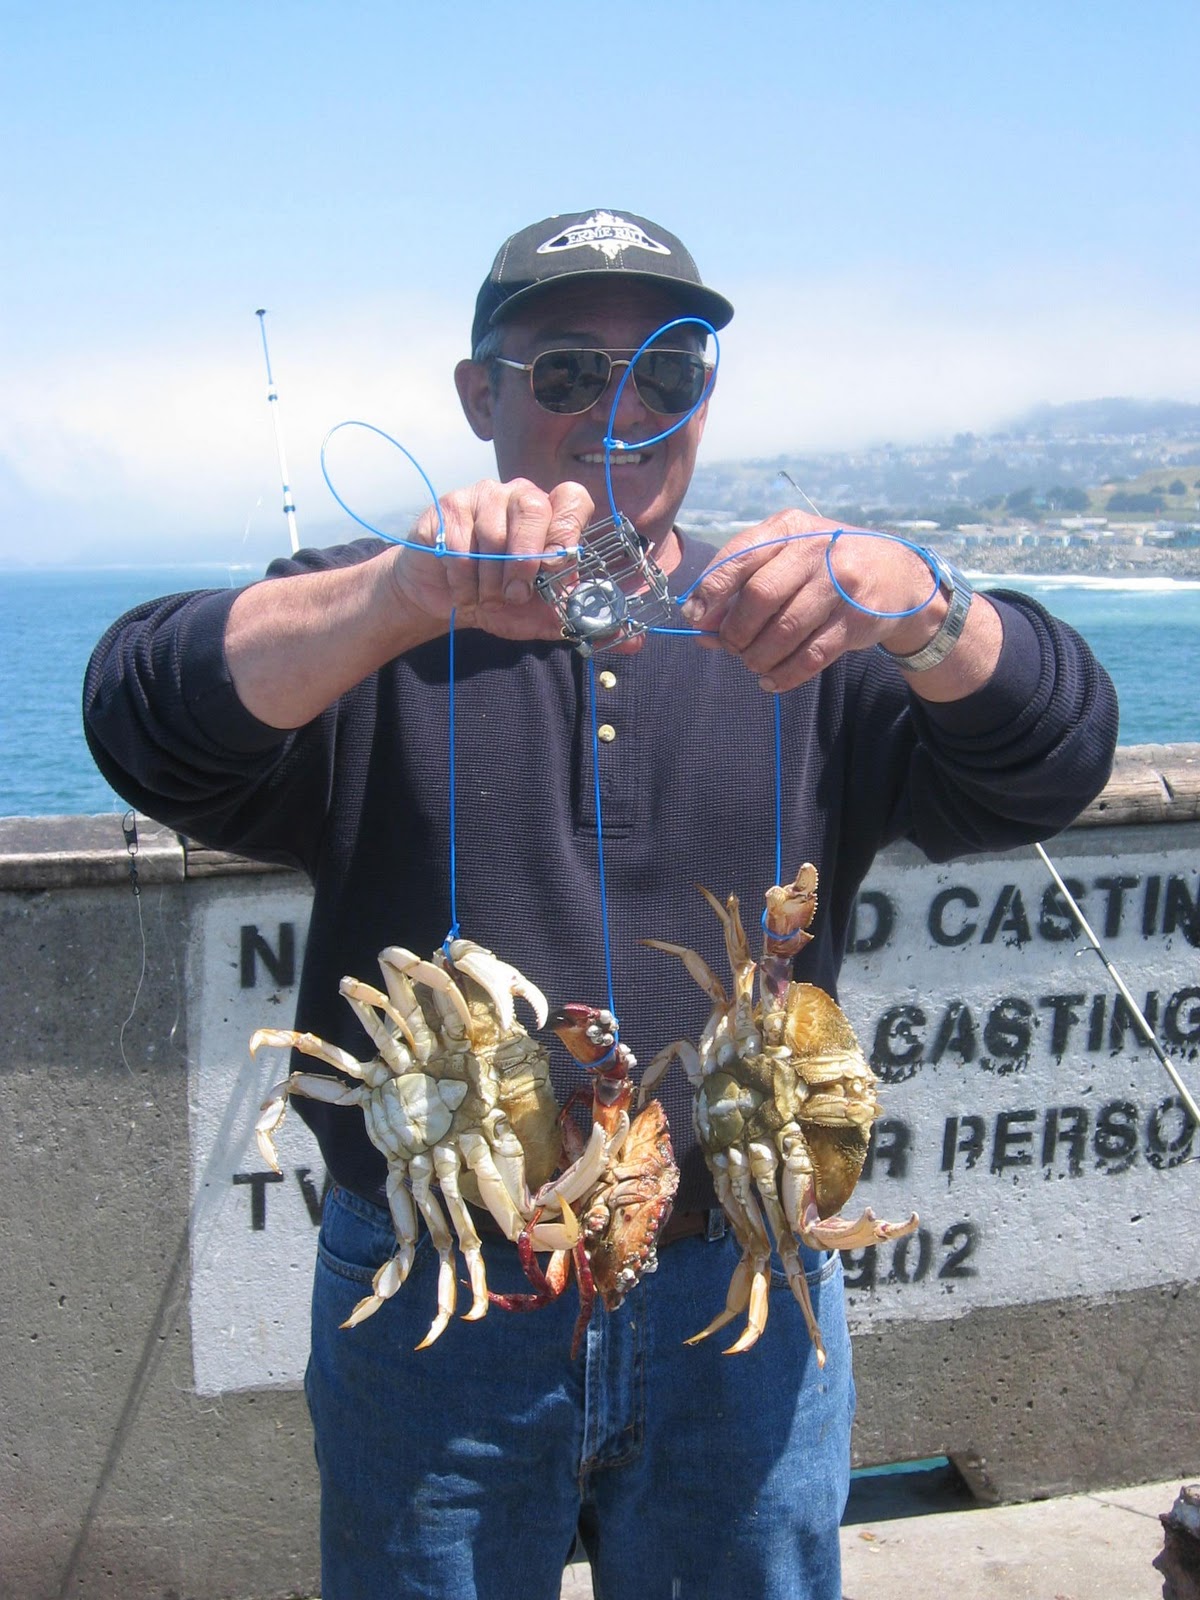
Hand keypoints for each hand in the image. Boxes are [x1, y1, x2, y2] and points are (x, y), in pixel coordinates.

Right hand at [388, 478, 593, 643]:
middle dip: (525, 560)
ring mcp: (484, 497)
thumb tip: (636, 641)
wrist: (447, 600)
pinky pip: (460, 543)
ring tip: (487, 595)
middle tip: (516, 595)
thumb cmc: (499, 600)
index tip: (558, 567)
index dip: (568, 530)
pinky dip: (463, 579)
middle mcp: (521, 497)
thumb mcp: (544, 617)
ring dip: (491, 578)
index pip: (574, 498)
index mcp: (552, 516)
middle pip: (533, 508)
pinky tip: (464, 589)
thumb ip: (585, 624)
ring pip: (494, 531)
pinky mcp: (450, 507)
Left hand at [679, 512, 954, 691]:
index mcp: (789, 527)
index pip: (739, 556)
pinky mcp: (857, 619)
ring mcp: (840, 584)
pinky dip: (785, 674)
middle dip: (735, 631)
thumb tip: (699, 627)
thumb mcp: (788, 555)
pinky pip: (811, 656)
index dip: (711, 591)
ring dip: (758, 657)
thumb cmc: (827, 565)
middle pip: (759, 598)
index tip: (696, 618)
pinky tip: (772, 680)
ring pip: (784, 632)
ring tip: (753, 663)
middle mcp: (816, 549)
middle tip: (732, 647)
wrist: (900, 575)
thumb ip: (743, 583)